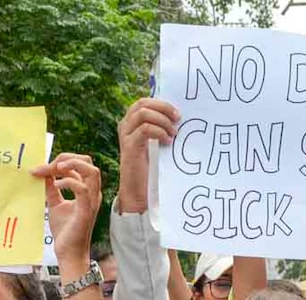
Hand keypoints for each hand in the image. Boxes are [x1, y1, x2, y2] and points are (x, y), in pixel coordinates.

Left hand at [33, 153, 101, 264]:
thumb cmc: (65, 230)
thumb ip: (51, 189)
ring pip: (92, 171)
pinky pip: (82, 188)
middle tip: (49, 165)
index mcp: (87, 190)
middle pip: (89, 162)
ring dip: (73, 165)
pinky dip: (68, 182)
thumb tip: (43, 174)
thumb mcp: (55, 204)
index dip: (61, 161)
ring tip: (56, 169)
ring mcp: (91, 201)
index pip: (80, 164)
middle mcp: (92, 193)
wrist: (68, 251)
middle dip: (68, 158)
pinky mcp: (86, 210)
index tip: (41, 168)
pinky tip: (56, 185)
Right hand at [116, 98, 178, 213]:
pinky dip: (159, 132)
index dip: (162, 104)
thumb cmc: (152, 167)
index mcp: (132, 122)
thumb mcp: (158, 143)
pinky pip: (144, 129)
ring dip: (162, 121)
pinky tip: (168, 142)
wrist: (140, 191)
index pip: (145, 102)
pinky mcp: (129, 147)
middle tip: (178, 119)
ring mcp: (126, 135)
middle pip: (142, 103)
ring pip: (143, 113)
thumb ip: (162, 128)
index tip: (178, 114)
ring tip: (173, 134)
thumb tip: (179, 116)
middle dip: (163, 108)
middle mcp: (126, 126)